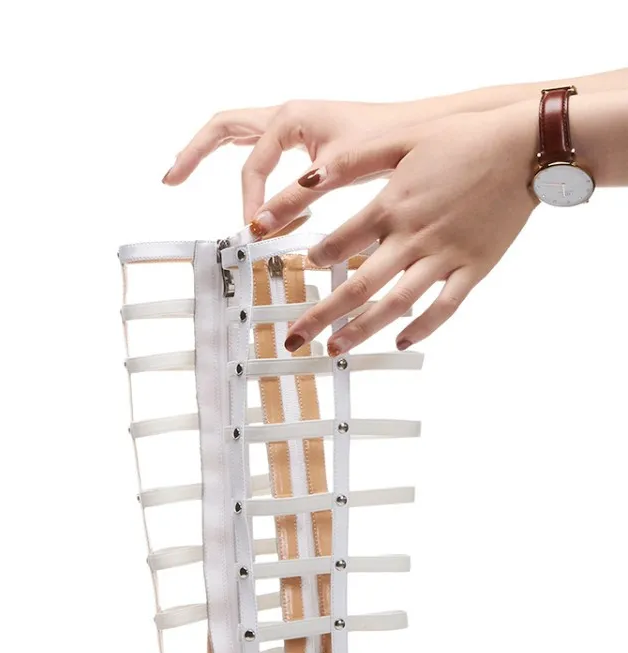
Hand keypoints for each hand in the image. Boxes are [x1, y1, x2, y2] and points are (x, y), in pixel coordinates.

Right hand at [162, 100, 421, 223]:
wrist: (425, 131)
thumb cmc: (390, 142)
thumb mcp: (338, 170)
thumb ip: (297, 196)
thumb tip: (261, 224)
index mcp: (291, 118)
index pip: (251, 164)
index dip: (249, 202)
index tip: (254, 233)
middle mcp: (289, 118)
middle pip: (225, 129)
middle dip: (194, 153)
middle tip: (170, 179)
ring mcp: (297, 127)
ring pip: (241, 139)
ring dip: (213, 155)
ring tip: (185, 176)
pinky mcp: (308, 142)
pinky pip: (264, 154)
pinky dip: (251, 173)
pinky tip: (256, 201)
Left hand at [276, 101, 538, 353]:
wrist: (525, 146)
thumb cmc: (463, 136)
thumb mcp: (402, 138)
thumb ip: (353, 161)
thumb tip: (306, 178)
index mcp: (393, 204)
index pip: (341, 241)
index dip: (318, 257)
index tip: (305, 267)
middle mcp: (414, 236)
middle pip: (358, 285)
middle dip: (321, 315)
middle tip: (294, 337)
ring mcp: (445, 257)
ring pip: (395, 304)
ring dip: (361, 330)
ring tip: (335, 349)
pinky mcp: (473, 268)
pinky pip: (444, 307)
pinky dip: (421, 327)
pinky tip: (399, 342)